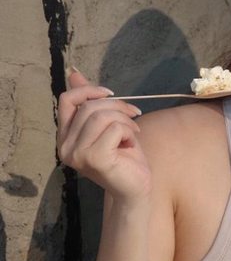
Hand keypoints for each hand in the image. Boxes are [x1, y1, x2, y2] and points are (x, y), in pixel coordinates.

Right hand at [57, 69, 151, 200]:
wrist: (135, 188)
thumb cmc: (124, 156)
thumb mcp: (108, 124)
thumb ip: (91, 103)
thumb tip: (74, 73)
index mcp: (65, 137)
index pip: (66, 100)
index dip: (89, 90)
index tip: (110, 93)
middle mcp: (65, 146)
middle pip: (89, 107)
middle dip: (118, 106)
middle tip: (134, 116)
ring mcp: (77, 154)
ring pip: (102, 116)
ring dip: (125, 120)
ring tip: (132, 133)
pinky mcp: (94, 158)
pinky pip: (115, 128)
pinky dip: (129, 131)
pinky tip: (130, 144)